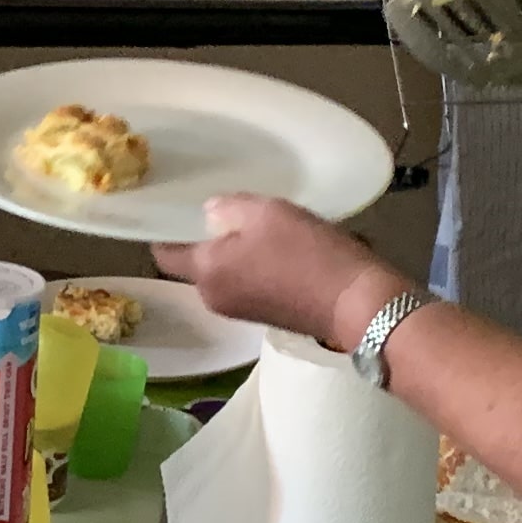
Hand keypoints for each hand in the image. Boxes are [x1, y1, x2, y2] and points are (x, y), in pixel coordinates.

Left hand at [150, 192, 407, 351]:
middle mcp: (213, 298)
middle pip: (197, 262)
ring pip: (225, 271)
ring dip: (238, 250)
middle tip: (233, 209)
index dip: (166, 229)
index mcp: (205, 273)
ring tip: (264, 226)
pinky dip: (257, 265)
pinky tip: (284, 248)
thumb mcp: (266, 213)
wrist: (357, 303)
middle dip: (210, 237)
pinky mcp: (266, 316)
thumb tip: (209, 213)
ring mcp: (240, 311)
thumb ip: (227, 208)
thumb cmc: (307, 254)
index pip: (164, 253)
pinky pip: (248, 283)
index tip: (179, 207)